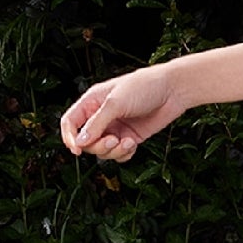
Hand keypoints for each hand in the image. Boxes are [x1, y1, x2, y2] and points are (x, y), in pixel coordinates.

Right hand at [60, 64, 186, 162]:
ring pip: (103, 151)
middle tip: (112, 141)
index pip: (70, 123)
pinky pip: (119, 154)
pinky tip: (133, 144)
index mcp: (91, 102)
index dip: (70, 138)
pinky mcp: (130, 137)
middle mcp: (101, 117)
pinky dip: (124, 154)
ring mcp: (115, 128)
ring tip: (127, 142)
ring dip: (113, 151)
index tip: (77, 150)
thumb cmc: (143, 87)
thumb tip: (80, 142)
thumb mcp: (116, 103)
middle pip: (86, 142)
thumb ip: (96, 123)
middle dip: (98, 146)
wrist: (173, 90)